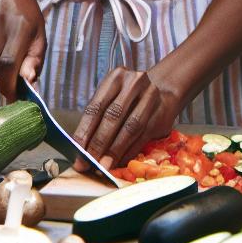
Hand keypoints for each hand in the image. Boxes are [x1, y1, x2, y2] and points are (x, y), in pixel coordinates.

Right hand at [0, 0, 44, 101]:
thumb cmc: (24, 11)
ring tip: (1, 42)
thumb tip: (28, 84)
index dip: (9, 86)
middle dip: (3, 76)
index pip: (8, 65)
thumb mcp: (39, 32)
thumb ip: (35, 60)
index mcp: (18, 26)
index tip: (14, 97)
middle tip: (12, 64)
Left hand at [71, 65, 187, 168]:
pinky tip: (119, 162)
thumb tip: (82, 148)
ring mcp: (150, 97)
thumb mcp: (112, 97)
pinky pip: (143, 136)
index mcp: (116, 77)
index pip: (96, 107)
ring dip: (115, 150)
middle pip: (113, 116)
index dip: (85, 130)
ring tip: (104, 166)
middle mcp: (134, 83)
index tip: (77, 150)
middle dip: (99, 143)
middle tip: (88, 162)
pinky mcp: (161, 113)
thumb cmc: (130, 97)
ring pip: (130, 128)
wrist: (164, 90)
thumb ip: (98, 118)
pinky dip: (129, 152)